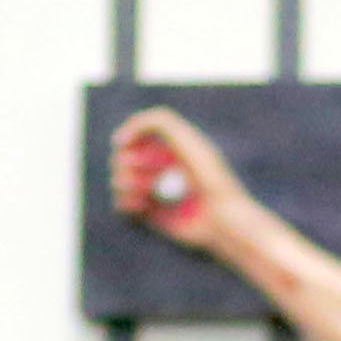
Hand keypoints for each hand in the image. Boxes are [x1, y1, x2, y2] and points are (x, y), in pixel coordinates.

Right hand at [113, 106, 243, 253]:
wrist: (221, 219)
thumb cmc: (209, 176)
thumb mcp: (185, 139)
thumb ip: (157, 122)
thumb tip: (120, 138)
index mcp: (169, 146)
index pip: (134, 134)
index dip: (127, 137)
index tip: (124, 143)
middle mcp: (159, 167)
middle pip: (122, 156)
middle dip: (126, 162)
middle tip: (147, 173)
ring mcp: (153, 191)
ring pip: (119, 180)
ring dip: (125, 182)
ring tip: (145, 191)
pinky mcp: (150, 214)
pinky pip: (122, 205)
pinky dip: (125, 202)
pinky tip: (141, 204)